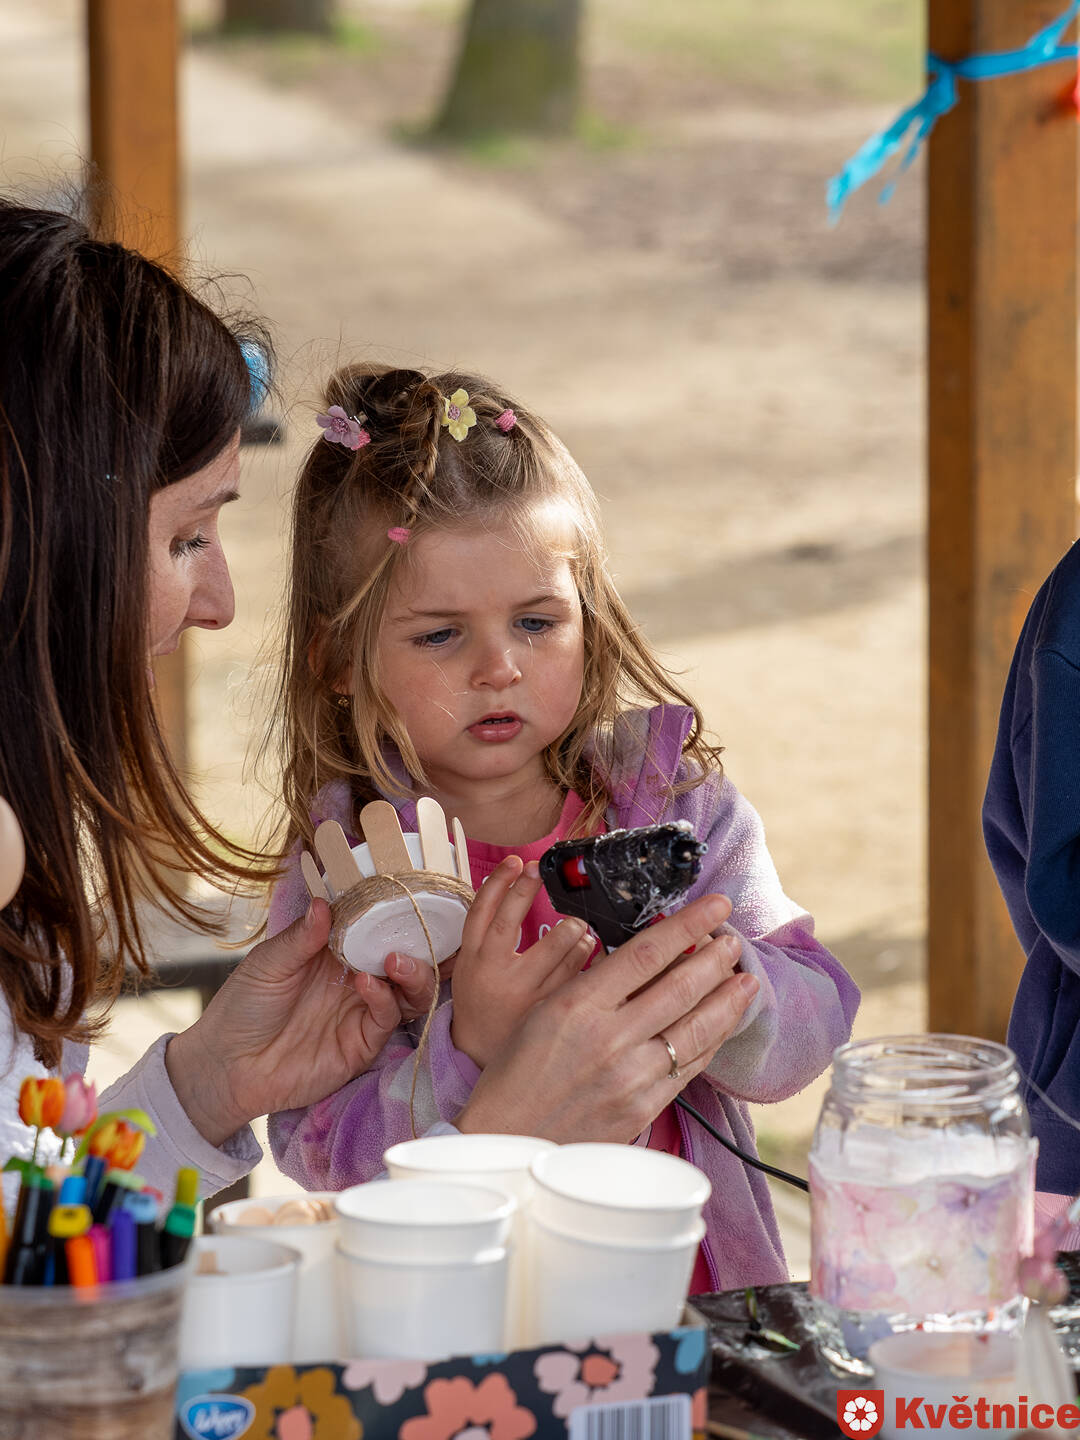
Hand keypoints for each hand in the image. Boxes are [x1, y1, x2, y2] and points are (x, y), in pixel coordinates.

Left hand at [165, 898, 430, 1145]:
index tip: (401, 895)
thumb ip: (300, 937)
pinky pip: (387, 1019)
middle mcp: (357, 977)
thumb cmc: (242, 1008)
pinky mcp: (362, 1044)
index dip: (393, 912)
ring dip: (414, 972)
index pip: (376, 926)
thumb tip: (323, 903)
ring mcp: (362, 1011)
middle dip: (418, 943)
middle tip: (412, 930)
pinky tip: (367, 984)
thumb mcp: (268, 963)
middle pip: (406, 957)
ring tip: (396, 960)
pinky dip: (385, 999)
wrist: (227, 1066)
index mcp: (336, 951)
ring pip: (410, 990)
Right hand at [450, 856, 595, 1067]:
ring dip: (571, 927)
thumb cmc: (483, 1000)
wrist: (482, 1052)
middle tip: (542, 874)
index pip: (481, 911)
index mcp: (472, 958)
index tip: (517, 862)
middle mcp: (493, 971)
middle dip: (527, 891)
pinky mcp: (549, 1009)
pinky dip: (585, 955)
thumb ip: (493, 933)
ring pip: (554, 946)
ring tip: (577, 924)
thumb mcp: (474, 965)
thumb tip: (522, 888)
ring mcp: (522, 991)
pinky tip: (588, 949)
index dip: (498, 882)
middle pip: (511, 921)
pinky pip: (576, 973)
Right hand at [455, 894, 756, 1143]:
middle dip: (716, 959)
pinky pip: (690, 1067)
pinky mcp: (644, 1106)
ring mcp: (631, 1075)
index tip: (714, 906)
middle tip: (735, 940)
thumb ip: (595, 984)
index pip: (647, 953)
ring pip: (696, 1028)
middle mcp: (609, 1037)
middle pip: (680, 987)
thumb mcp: (546, 1009)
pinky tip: (723, 1025)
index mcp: (579, 1004)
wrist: (510, 1133)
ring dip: (727, 1000)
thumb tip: (646, 957)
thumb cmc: (520, 1068)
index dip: (688, 925)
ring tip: (746, 980)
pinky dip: (712, 1041)